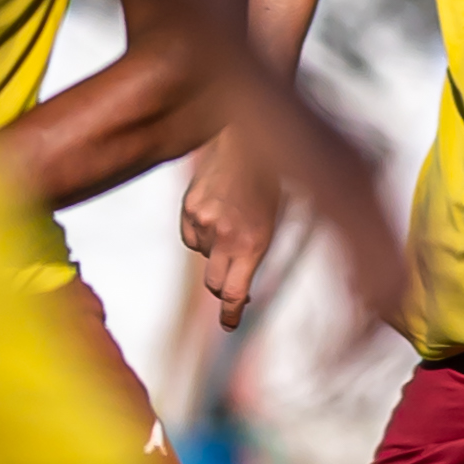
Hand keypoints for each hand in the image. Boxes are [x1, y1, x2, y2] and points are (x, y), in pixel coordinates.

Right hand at [181, 132, 283, 329]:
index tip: (229, 325)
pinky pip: (189, 237)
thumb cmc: (270, 179)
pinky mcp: (187, 208)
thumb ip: (256, 252)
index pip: (234, 294)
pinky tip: (214, 209)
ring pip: (203, 256)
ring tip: (231, 218)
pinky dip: (199, 232)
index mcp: (254, 243)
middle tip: (232, 278)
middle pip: (214, 284)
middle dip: (224, 286)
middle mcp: (226, 236)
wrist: (247, 138)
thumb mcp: (276, 219)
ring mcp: (203, 222)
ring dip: (214, 249)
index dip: (230, 314)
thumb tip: (241, 286)